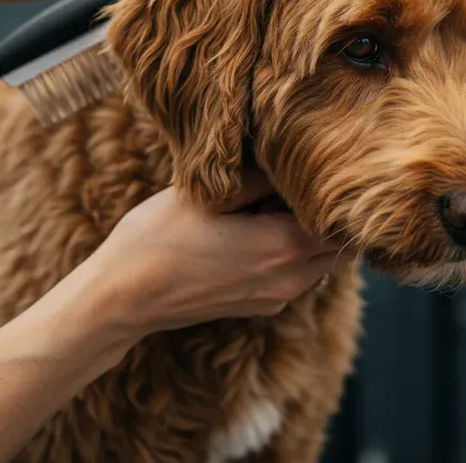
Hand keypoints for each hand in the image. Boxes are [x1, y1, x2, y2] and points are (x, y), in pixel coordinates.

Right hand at [83, 169, 342, 338]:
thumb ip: (258, 177)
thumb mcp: (207, 194)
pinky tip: (259, 230)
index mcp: (283, 246)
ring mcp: (276, 298)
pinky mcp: (260, 307)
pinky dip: (293, 254)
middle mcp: (290, 279)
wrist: (123, 297)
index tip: (322, 170)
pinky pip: (297, 276)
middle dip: (331, 216)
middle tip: (306, 184)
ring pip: (321, 262)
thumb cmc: (157, 238)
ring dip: (312, 235)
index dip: (337, 194)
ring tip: (280, 204)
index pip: (342, 220)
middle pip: (340, 246)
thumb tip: (293, 157)